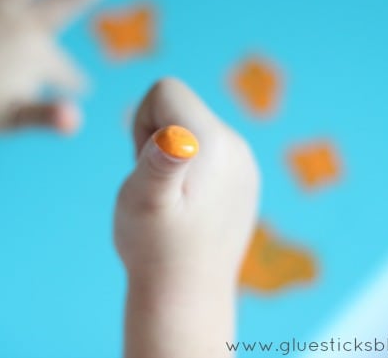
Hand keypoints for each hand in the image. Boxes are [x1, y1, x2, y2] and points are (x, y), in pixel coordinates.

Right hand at [114, 78, 258, 357]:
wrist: (188, 296)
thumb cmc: (154, 249)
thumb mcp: (143, 203)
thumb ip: (158, 163)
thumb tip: (175, 136)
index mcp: (214, 142)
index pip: (166, 90)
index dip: (142, 123)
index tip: (147, 163)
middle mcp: (238, 146)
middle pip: (179, 106)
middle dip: (157, 137)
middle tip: (159, 188)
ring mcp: (246, 164)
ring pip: (193, 128)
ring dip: (175, 155)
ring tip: (174, 201)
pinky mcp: (246, 180)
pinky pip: (210, 151)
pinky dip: (193, 169)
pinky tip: (191, 209)